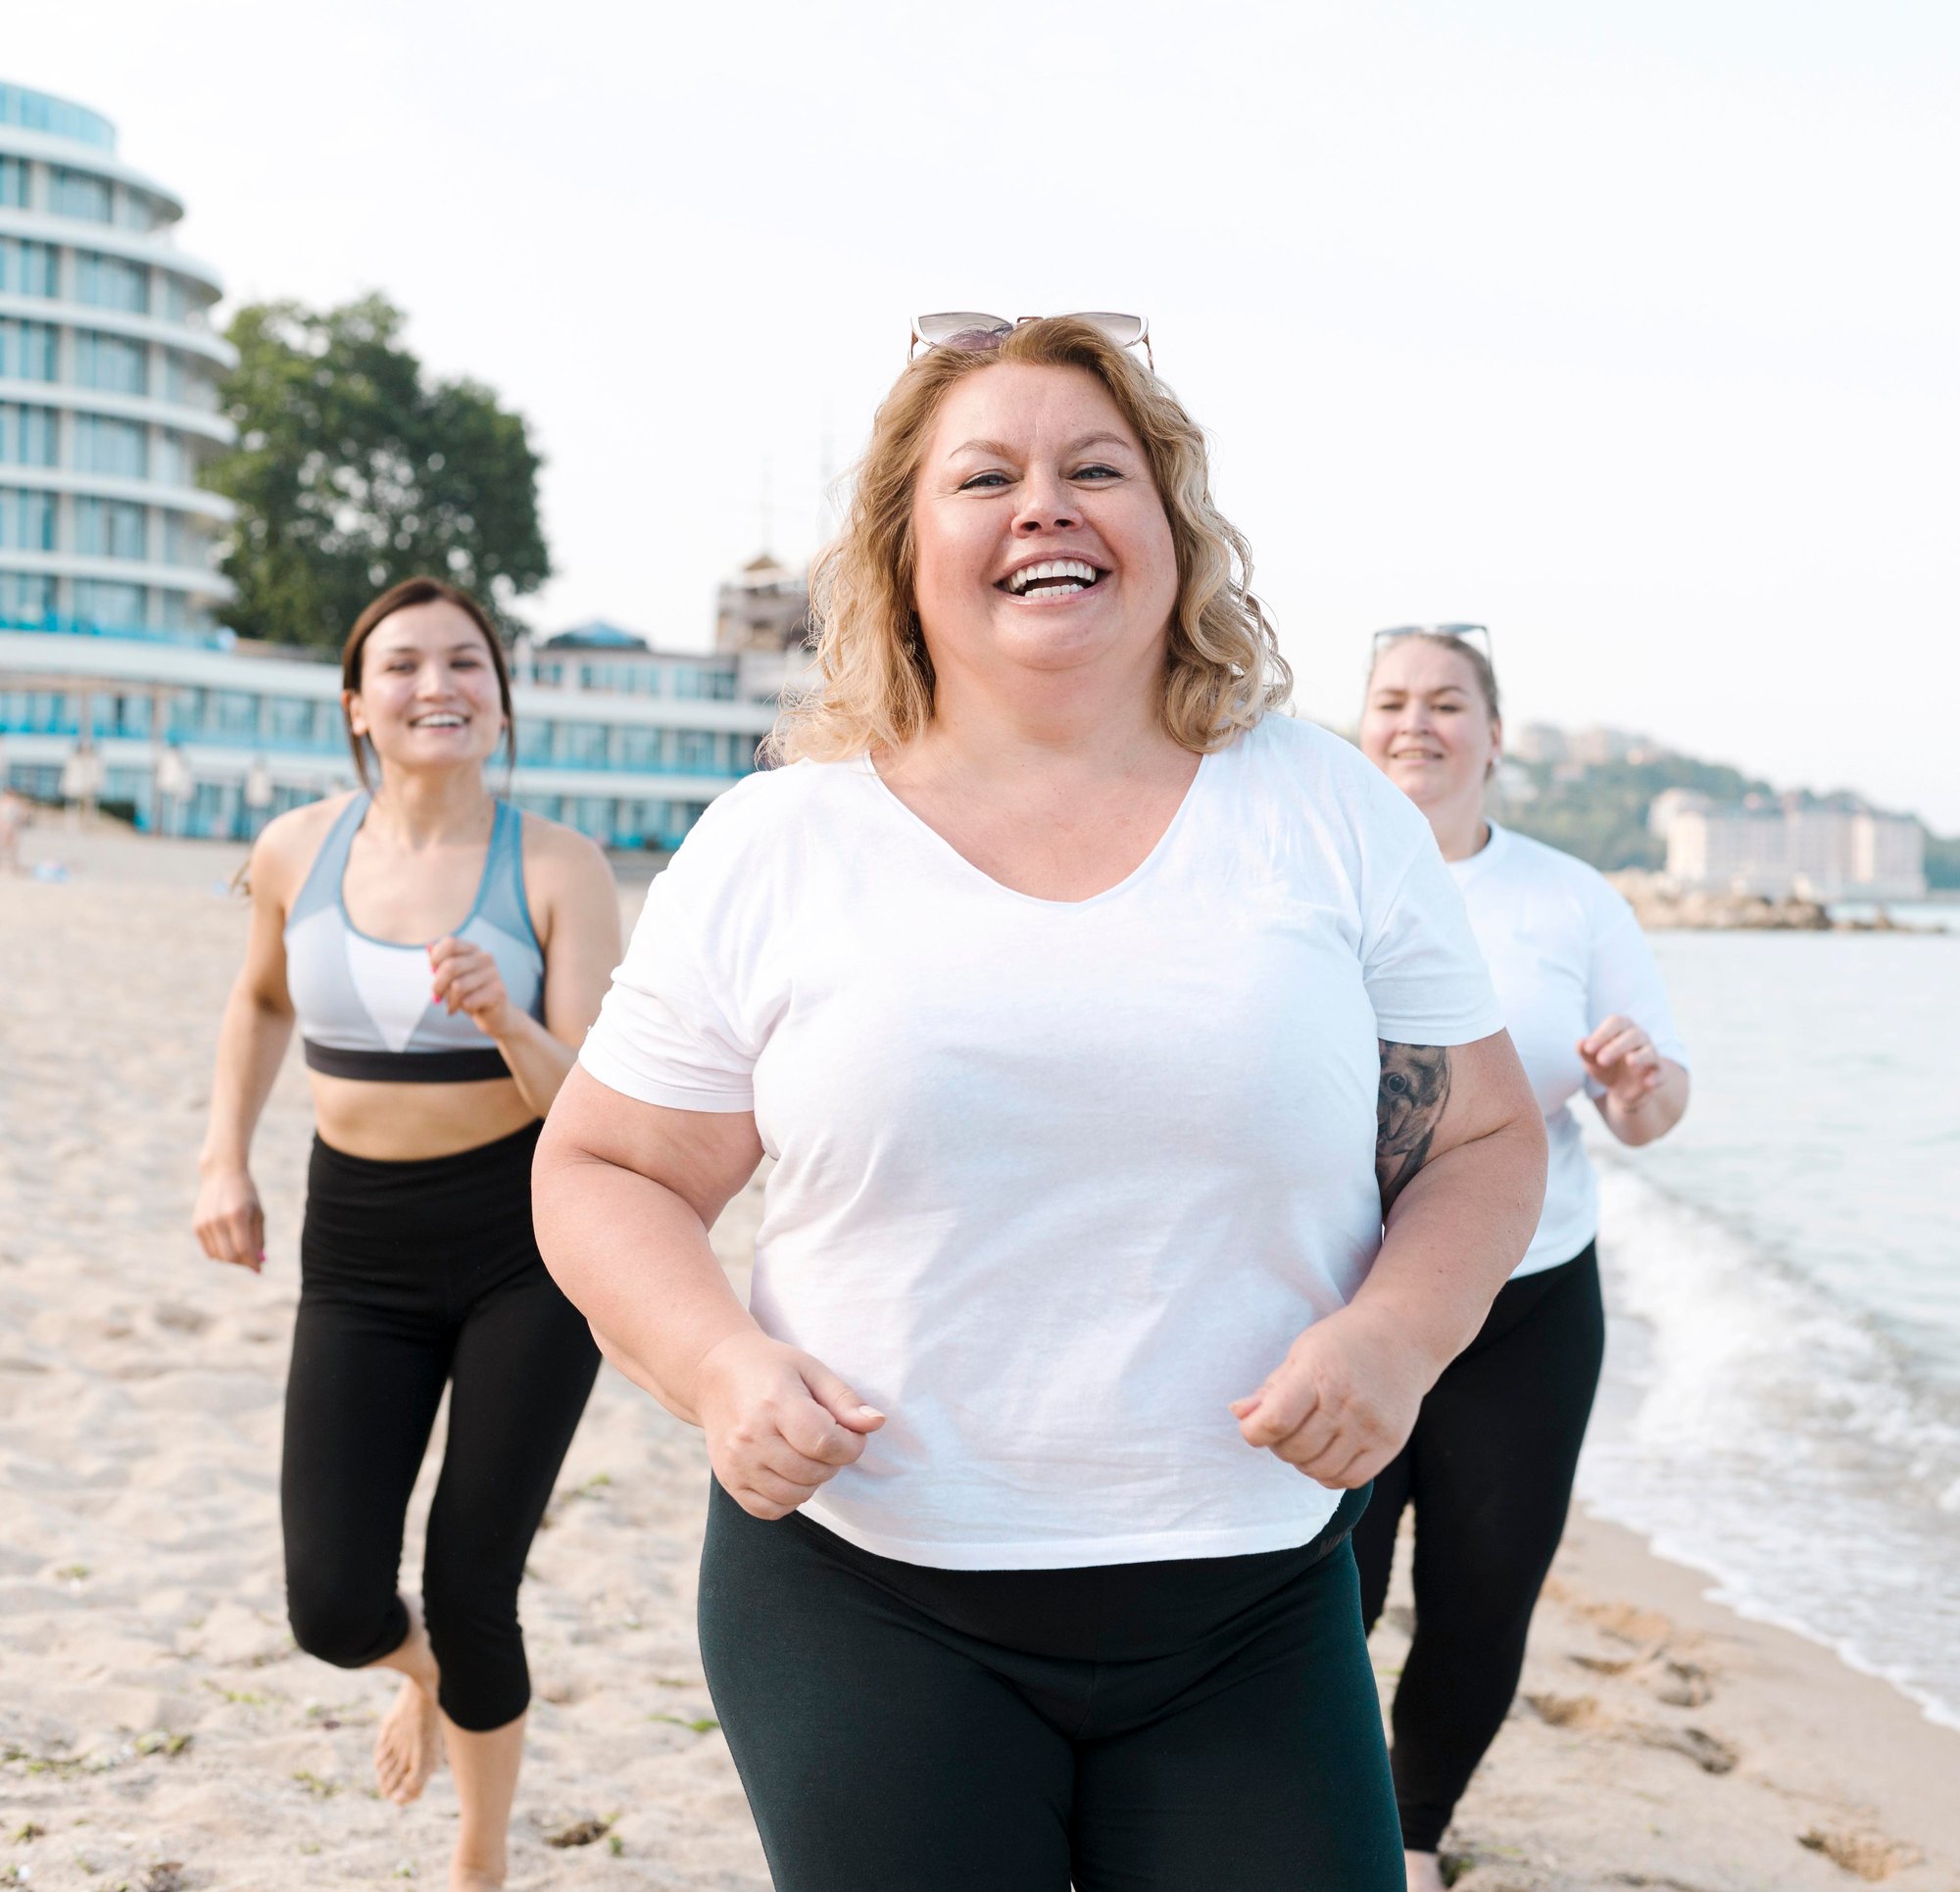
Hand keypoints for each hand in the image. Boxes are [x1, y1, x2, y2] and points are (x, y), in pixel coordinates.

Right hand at [194, 1164, 264, 1272]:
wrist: (222, 1173)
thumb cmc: (246, 1193)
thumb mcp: (258, 1212)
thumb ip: (258, 1237)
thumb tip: (259, 1261)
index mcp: (237, 1215)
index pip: (243, 1248)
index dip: (252, 1262)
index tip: (259, 1269)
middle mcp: (218, 1220)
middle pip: (229, 1256)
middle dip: (242, 1263)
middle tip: (251, 1262)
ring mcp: (205, 1224)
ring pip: (218, 1256)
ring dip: (231, 1259)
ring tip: (242, 1250)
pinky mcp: (197, 1225)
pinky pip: (209, 1250)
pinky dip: (220, 1253)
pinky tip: (229, 1243)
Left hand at [428, 936, 516, 1040]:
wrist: (494, 1014)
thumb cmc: (468, 994)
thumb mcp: (450, 978)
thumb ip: (440, 962)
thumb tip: (428, 947)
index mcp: (473, 950)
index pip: (450, 943)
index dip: (435, 959)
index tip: (433, 973)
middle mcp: (485, 957)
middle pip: (450, 966)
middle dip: (438, 985)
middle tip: (436, 997)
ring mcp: (494, 973)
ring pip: (458, 986)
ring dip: (450, 1001)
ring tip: (452, 1007)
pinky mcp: (498, 991)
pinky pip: (468, 1001)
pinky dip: (462, 1008)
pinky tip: (467, 1009)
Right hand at [694, 1331, 885, 1519]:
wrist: (714, 1374)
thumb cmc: (770, 1368)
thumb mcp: (811, 1369)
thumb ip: (844, 1399)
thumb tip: (876, 1423)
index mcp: (774, 1403)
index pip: (825, 1442)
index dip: (851, 1445)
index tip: (851, 1433)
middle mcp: (750, 1437)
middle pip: (812, 1472)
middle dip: (833, 1460)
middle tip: (827, 1439)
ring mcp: (736, 1463)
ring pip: (795, 1495)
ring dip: (814, 1480)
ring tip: (807, 1453)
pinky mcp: (728, 1480)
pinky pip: (770, 1510)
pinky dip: (789, 1498)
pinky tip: (789, 1472)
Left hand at [1230, 1304, 1429, 1487]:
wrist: (1403, 1337)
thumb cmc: (1343, 1343)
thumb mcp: (1301, 1352)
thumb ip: (1270, 1388)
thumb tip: (1239, 1414)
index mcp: (1319, 1374)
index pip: (1276, 1420)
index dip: (1254, 1431)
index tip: (1253, 1426)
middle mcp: (1347, 1403)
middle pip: (1295, 1450)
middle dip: (1278, 1445)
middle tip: (1284, 1428)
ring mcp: (1371, 1426)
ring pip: (1319, 1469)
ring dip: (1302, 1461)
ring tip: (1306, 1439)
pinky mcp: (1390, 1444)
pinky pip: (1350, 1480)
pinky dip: (1330, 1473)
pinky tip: (1328, 1452)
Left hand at [1578, 1013, 1662, 1108]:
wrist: (1620, 1087)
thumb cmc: (1604, 1064)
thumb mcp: (1591, 1060)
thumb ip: (1585, 1052)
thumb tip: (1580, 1043)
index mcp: (1621, 1028)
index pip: (1615, 1022)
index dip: (1602, 1034)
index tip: (1588, 1049)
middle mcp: (1639, 1037)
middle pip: (1633, 1035)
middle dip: (1616, 1047)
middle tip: (1601, 1060)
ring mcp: (1651, 1054)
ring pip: (1649, 1051)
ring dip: (1640, 1057)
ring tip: (1630, 1062)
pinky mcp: (1659, 1072)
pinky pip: (1661, 1073)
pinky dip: (1656, 1077)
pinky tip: (1648, 1083)